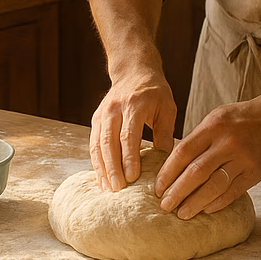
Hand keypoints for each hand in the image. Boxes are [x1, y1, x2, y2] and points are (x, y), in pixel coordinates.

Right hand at [90, 71, 176, 191]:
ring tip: (107, 188)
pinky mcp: (96, 119)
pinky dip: (96, 162)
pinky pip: (93, 143)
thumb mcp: (167, 107)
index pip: (128, 135)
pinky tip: (101, 178)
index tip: (132, 178)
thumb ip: (166, 134)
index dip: (129, 157)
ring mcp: (103, 113)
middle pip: (109, 142)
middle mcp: (115, 109)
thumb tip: (166, 164)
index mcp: (134, 105)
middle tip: (117, 189)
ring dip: (101, 168)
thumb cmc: (155, 92)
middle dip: (112, 168)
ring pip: (97, 144)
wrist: (133, 70)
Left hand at [152, 98, 260, 219]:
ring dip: (195, 203)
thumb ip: (197, 139)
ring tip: (182, 213)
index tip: (157, 188)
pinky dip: (217, 203)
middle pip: (196, 172)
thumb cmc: (239, 119)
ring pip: (214, 186)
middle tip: (165, 206)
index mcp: (213, 127)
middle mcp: (227, 143)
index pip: (183, 152)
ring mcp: (243, 159)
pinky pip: (233, 192)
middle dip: (177, 192)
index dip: (168, 173)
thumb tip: (172, 166)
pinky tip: (205, 209)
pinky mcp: (255, 173)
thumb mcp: (215, 118)